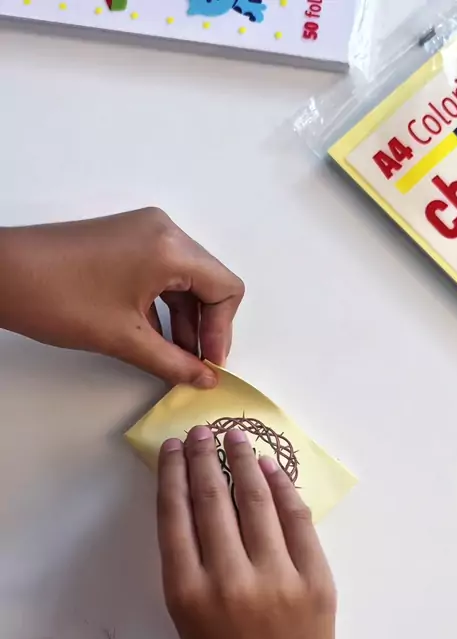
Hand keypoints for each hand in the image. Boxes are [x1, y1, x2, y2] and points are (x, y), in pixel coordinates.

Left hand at [0, 208, 243, 386]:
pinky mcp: (126, 239)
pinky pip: (162, 273)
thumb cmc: (61, 301)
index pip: (225, 289)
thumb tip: (205, 380)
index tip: (209, 364)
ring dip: (185, 319)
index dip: (222, 332)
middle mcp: (164, 231)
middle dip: (206, 327)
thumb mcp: (125, 338)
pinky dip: (164, 305)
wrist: (1, 274)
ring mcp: (143, 232)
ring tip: (175, 357)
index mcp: (170, 247)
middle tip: (196, 365)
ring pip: (185, 279)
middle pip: (209, 282)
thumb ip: (173, 362)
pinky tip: (157, 338)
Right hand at [157, 425, 335, 638]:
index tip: (174, 447)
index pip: (175, 514)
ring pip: (256, 501)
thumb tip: (197, 501)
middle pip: (212, 499)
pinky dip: (283, 488)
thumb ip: (188, 562)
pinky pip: (297, 520)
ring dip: (243, 462)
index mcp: (186, 592)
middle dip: (205, 458)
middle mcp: (228, 579)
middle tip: (202, 432)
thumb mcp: (186, 619)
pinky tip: (271, 468)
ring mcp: (277, 578)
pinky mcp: (317, 580)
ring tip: (236, 438)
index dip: (174, 473)